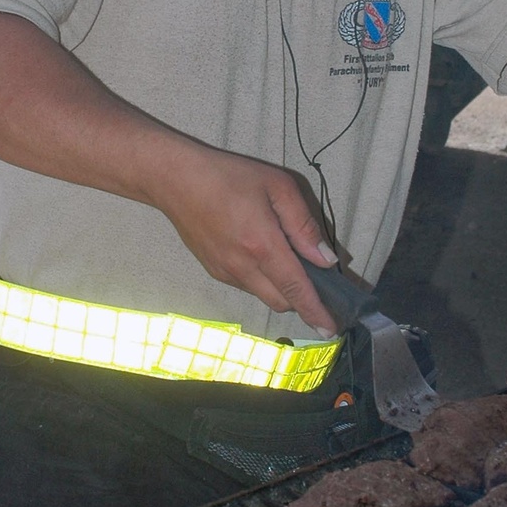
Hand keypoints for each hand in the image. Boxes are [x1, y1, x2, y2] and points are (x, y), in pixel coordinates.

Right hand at [153, 139, 340, 334]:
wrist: (175, 180)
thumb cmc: (229, 176)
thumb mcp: (277, 187)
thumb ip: (303, 224)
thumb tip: (325, 259)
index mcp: (262, 246)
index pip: (296, 290)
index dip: (316, 312)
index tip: (331, 330)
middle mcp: (243, 267)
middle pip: (282, 302)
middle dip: (302, 300)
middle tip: (317, 282)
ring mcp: (225, 273)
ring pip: (264, 296)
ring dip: (282, 289)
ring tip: (287, 259)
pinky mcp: (214, 271)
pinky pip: (247, 285)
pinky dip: (263, 280)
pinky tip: (261, 253)